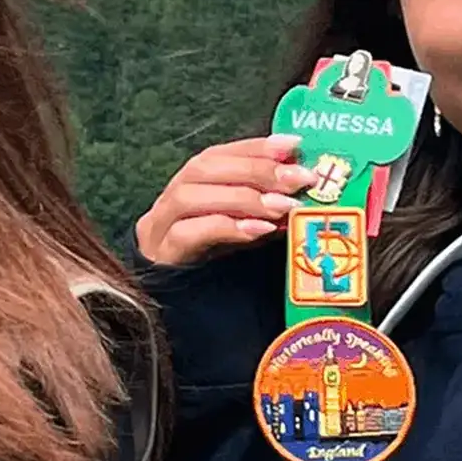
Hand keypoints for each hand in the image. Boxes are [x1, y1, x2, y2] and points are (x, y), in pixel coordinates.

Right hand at [134, 134, 315, 266]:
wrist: (189, 316)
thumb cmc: (220, 270)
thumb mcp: (247, 231)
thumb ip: (266, 206)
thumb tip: (303, 185)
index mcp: (188, 188)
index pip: (218, 154)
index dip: (255, 146)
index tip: (294, 145)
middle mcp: (167, 202)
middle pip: (202, 168)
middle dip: (254, 169)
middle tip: (298, 178)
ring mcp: (158, 229)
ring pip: (189, 196)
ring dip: (243, 197)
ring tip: (283, 206)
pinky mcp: (160, 257)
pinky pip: (187, 234)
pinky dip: (226, 226)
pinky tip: (259, 230)